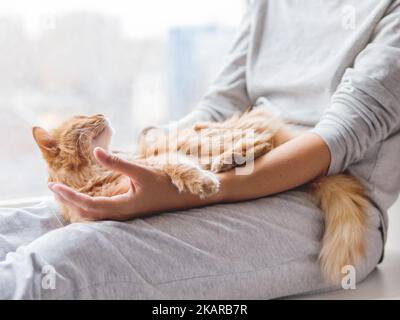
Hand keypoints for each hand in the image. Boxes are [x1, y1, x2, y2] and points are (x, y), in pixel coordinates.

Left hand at [48, 148, 223, 220]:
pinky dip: (89, 206)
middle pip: (86, 214)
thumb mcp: (142, 171)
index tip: (54, 186)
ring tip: (65, 193)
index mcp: (122, 207)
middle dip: (68, 202)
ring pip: (94, 216)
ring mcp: (124, 215)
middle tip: (54, 188)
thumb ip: (119, 163)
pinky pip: (102, 213)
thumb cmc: (165, 184)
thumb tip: (96, 152)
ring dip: (77, 205)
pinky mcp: (127, 212)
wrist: (184, 197)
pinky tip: (86, 197)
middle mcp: (120, 215)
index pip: (87, 205)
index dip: (69, 196)